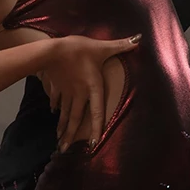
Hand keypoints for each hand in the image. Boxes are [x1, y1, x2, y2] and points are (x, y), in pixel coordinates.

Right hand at [39, 32, 141, 149]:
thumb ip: (120, 45)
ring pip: (65, 113)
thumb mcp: (101, 47)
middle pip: (76, 118)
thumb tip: (139, 39)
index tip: (93, 145)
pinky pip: (56, 99)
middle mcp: (79, 94)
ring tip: (59, 140)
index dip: (96, 129)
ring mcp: (66, 91)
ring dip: (62, 126)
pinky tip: (53, 113)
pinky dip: (55, 107)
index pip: (97, 112)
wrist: (50, 50)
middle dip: (70, 135)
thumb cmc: (78, 49)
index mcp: (93, 88)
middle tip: (64, 150)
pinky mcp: (56, 85)